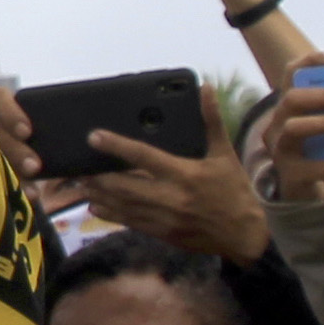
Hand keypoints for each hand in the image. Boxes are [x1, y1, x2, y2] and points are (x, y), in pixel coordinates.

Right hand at [0, 84, 44, 187]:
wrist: (24, 146)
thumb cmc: (36, 125)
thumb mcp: (38, 116)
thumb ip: (48, 118)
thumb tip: (82, 129)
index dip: (11, 115)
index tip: (27, 132)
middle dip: (15, 150)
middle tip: (34, 166)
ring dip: (12, 169)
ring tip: (33, 184)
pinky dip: (13, 184)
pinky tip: (29, 193)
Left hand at [71, 83, 268, 261]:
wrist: (244, 235)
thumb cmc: (234, 191)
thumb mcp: (225, 155)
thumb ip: (211, 122)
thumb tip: (206, 89)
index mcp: (185, 174)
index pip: (144, 156)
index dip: (116, 146)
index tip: (94, 137)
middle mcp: (171, 196)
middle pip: (123, 185)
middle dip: (98, 177)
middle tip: (79, 168)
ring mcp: (164, 217)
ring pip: (121, 205)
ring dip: (98, 195)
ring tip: (81, 184)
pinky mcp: (160, 233)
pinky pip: (128, 222)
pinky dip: (109, 213)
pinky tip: (96, 205)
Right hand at [273, 84, 323, 201]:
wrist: (305, 193)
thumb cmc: (323, 151)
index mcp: (291, 108)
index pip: (291, 75)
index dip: (310, 62)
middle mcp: (278, 125)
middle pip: (292, 99)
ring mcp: (280, 150)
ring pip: (294, 128)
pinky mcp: (290, 175)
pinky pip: (315, 166)